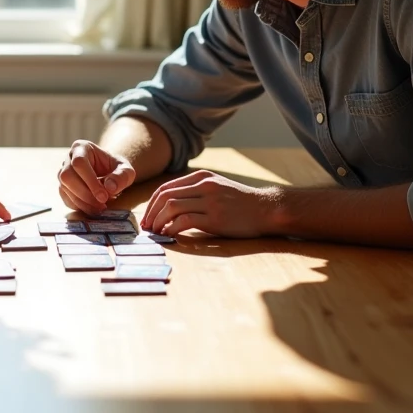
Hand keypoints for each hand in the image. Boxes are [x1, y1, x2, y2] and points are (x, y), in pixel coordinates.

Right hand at [57, 140, 136, 215]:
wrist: (110, 173)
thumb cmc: (116, 168)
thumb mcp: (126, 169)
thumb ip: (121, 176)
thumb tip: (109, 188)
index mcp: (81, 147)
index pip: (79, 163)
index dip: (90, 181)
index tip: (104, 196)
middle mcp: (68, 158)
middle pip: (67, 176)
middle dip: (85, 194)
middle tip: (102, 204)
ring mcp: (63, 173)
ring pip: (64, 188)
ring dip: (83, 202)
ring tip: (100, 208)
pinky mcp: (63, 187)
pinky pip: (66, 198)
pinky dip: (79, 206)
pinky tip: (93, 208)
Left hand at [141, 170, 280, 237]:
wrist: (266, 209)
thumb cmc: (240, 203)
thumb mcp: (217, 187)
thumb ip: (196, 192)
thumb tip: (170, 207)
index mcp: (201, 177)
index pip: (166, 187)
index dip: (152, 203)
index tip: (147, 217)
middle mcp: (204, 185)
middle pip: (165, 196)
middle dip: (151, 213)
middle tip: (146, 227)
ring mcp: (210, 200)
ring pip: (172, 206)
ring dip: (158, 221)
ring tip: (156, 232)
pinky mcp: (215, 217)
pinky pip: (185, 220)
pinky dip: (172, 228)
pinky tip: (170, 234)